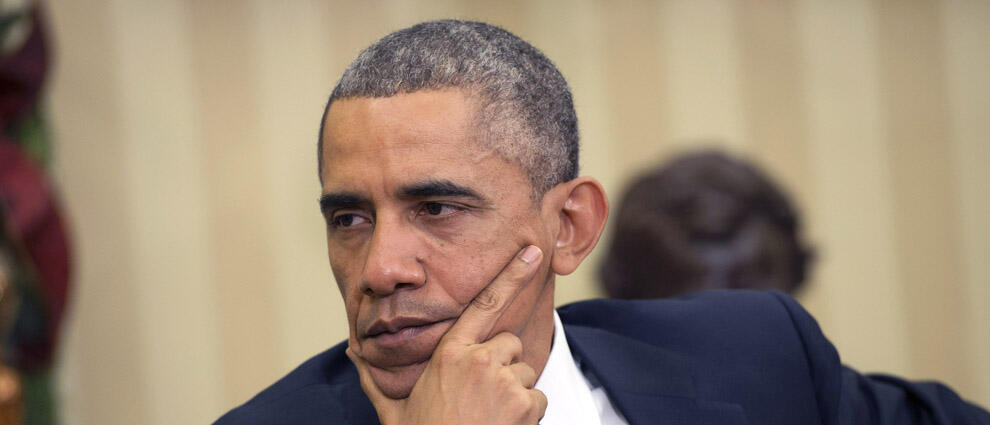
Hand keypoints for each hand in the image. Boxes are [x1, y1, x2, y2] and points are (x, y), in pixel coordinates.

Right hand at [347, 245, 547, 424]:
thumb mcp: (393, 411)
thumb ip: (374, 378)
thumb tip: (353, 351)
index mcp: (449, 354)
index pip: (486, 304)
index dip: (513, 275)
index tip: (533, 253)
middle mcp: (479, 361)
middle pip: (508, 344)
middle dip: (501, 364)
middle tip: (480, 396)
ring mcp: (505, 382)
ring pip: (524, 372)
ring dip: (514, 391)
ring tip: (488, 415)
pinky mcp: (525, 404)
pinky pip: (537, 398)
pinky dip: (527, 413)